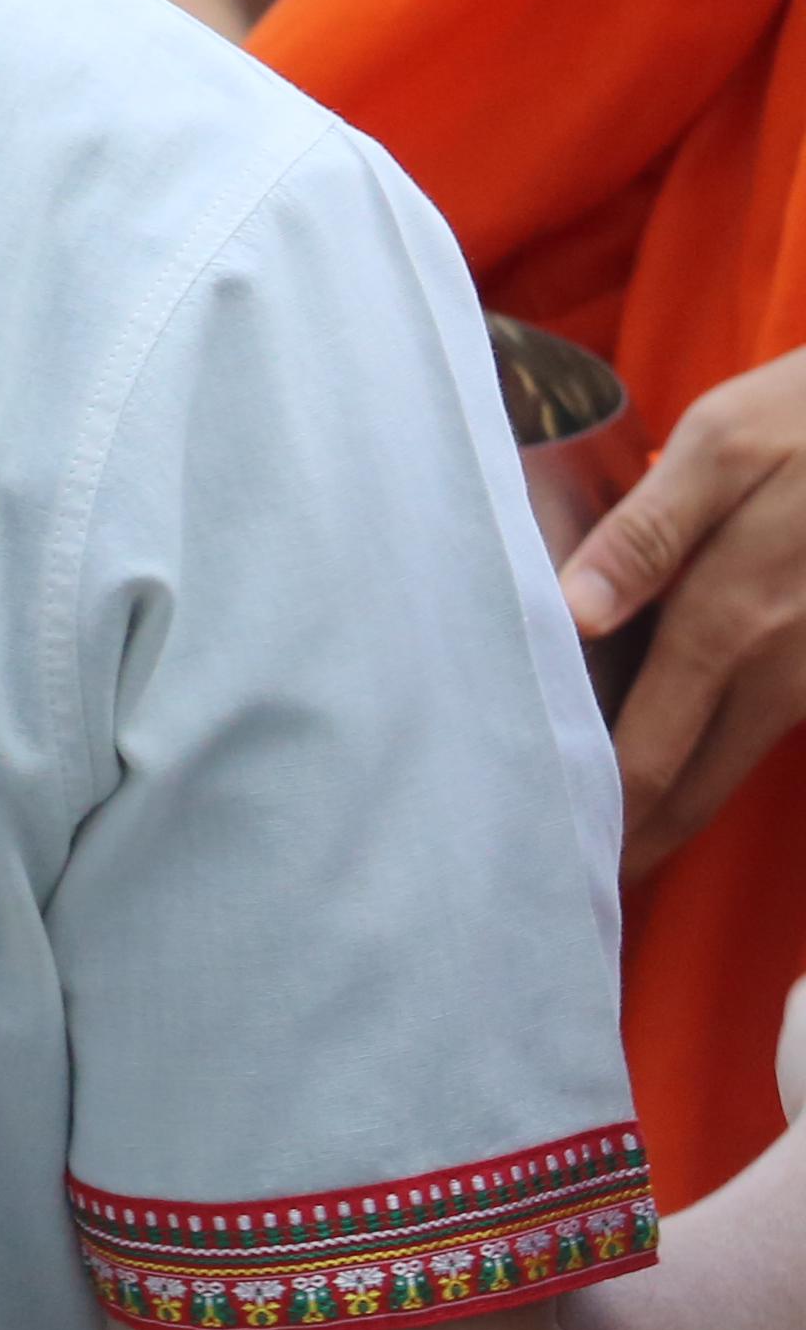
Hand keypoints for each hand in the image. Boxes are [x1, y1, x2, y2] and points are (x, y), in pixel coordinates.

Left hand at [564, 345, 805, 869]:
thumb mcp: (725, 446)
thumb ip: (648, 531)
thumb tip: (573, 611)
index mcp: (732, 621)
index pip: (647, 749)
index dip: (601, 812)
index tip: (549, 857)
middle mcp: (781, 671)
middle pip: (691, 784)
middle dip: (631, 837)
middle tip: (567, 883)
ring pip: (732, 766)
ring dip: (673, 811)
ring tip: (612, 848)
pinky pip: (769, 732)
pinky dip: (718, 764)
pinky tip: (681, 770)